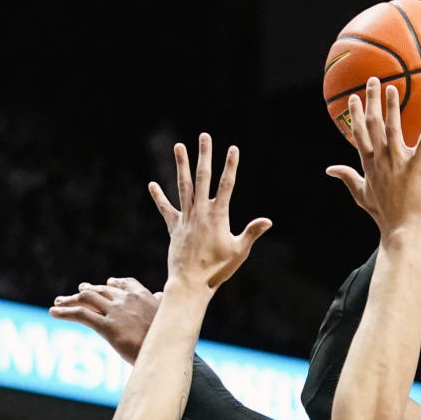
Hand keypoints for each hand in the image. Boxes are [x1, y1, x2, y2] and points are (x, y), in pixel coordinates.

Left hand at [50, 277, 159, 363]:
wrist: (166, 353)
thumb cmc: (170, 341)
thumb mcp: (169, 318)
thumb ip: (161, 304)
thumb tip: (160, 294)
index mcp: (143, 296)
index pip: (126, 284)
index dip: (115, 283)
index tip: (107, 283)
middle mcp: (127, 300)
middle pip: (101, 290)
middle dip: (87, 291)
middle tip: (77, 292)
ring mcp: (116, 312)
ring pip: (87, 299)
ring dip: (70, 300)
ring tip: (59, 302)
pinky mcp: (107, 326)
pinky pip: (81, 315)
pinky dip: (64, 312)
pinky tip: (52, 313)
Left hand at [152, 134, 271, 289]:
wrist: (191, 283)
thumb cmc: (217, 270)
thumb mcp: (239, 251)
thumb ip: (252, 233)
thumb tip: (268, 221)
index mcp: (218, 216)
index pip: (226, 185)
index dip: (231, 166)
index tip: (233, 149)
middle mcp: (200, 212)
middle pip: (203, 178)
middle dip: (205, 156)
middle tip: (205, 136)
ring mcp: (186, 218)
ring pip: (184, 186)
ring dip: (182, 165)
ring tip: (179, 146)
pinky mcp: (174, 228)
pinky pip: (166, 209)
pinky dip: (159, 198)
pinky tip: (152, 185)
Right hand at [325, 80, 420, 235]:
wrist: (400, 230)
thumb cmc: (383, 215)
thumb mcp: (361, 195)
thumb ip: (348, 178)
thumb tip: (330, 169)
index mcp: (368, 165)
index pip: (359, 134)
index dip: (355, 114)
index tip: (353, 97)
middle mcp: (380, 160)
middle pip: (373, 125)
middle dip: (371, 101)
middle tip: (373, 80)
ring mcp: (396, 164)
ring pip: (392, 129)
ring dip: (393, 107)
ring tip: (395, 87)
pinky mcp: (415, 169)